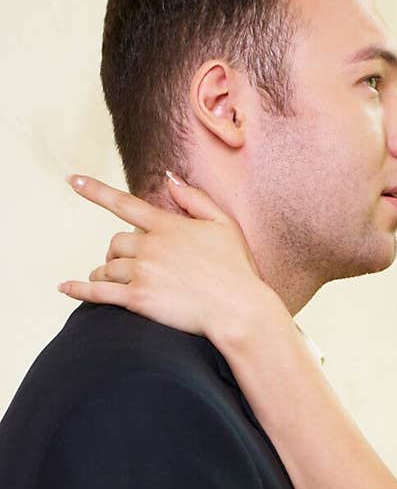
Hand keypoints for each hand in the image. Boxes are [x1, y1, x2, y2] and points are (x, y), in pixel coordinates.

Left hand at [57, 172, 280, 345]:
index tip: (72, 180)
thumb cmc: (237, 270)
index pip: (124, 203)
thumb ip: (195, 199)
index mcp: (167, 225)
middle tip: (121, 264)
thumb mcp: (224, 225)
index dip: (95, 190)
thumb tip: (169, 178)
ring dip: (103, 272)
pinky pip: (99, 293)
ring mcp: (143, 272)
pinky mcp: (138, 299)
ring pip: (106, 267)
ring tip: (106, 280)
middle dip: (114, 253)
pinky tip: (65, 288)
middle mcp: (150, 245)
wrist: (239, 310)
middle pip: (114, 243)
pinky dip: (79, 289)